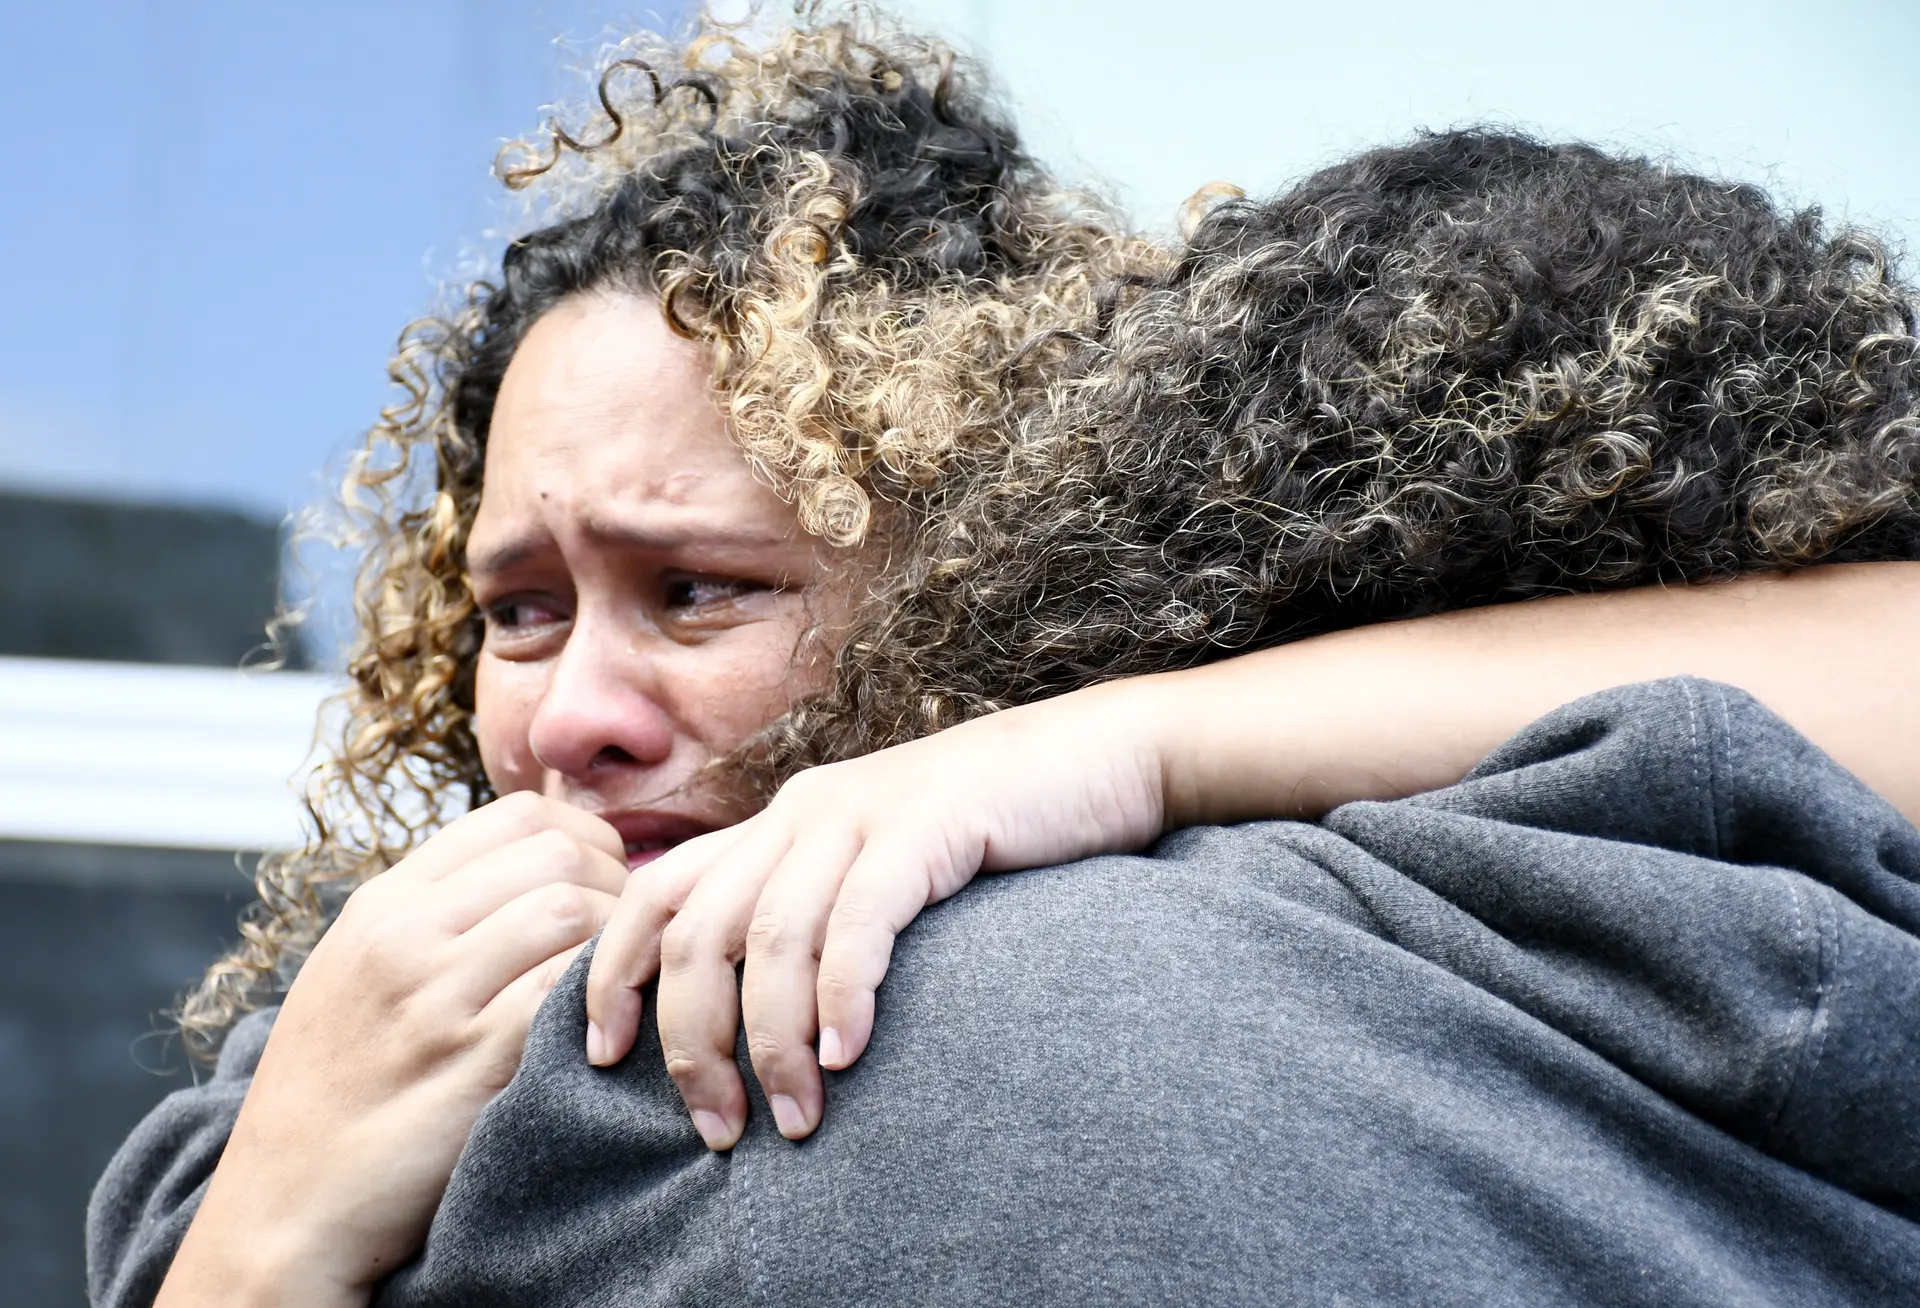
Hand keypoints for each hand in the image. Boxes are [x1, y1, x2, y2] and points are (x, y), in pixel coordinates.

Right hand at [159, 793, 626, 1305]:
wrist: (281, 1208)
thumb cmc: (332, 1092)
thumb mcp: (357, 973)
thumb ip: (435, 915)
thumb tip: (537, 868)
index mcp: (383, 905)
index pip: (518, 816)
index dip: (586, 837)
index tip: (604, 880)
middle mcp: (404, 937)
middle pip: (558, 856)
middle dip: (615, 886)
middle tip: (623, 935)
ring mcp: (436, 998)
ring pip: (572, 914)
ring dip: (616, 942)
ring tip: (615, 981)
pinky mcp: (471, 1063)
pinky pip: (565, 991)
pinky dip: (600, 996)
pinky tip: (600, 1025)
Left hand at [582, 680, 1171, 1149]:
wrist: (1103, 755)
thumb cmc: (997, 829)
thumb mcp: (884, 863)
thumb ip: (823, 911)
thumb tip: (767, 1012)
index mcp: (782, 821)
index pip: (656, 892)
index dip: (615, 975)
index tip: (603, 1057)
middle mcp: (805, 811)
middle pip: (698, 931)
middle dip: (690, 1040)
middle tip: (718, 1126)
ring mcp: (865, 812)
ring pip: (771, 936)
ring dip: (771, 1041)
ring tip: (794, 1117)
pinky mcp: (932, 823)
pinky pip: (861, 918)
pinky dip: (843, 993)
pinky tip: (846, 1054)